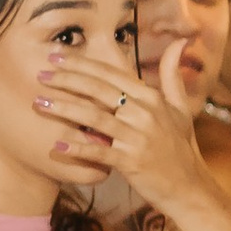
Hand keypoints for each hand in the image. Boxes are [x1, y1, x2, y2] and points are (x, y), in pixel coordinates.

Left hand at [36, 33, 216, 222]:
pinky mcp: (132, 162)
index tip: (57, 56)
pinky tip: (57, 146)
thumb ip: (173, 74)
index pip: (111, 74)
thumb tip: (181, 42)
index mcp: (152, 97)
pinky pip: (100, 152)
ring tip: (39, 103)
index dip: (82, 63)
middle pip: (99, 90)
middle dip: (67, 80)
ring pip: (95, 117)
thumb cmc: (181, 147)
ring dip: (65, 109)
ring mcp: (138, 138)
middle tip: (40, 74)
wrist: (190, 188)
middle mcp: (145, 113)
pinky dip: (78, 149)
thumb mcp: (181, 108)